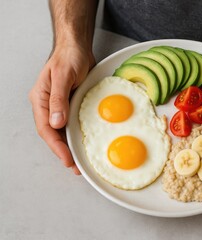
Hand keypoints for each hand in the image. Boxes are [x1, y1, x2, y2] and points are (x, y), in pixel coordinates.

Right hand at [29, 44, 94, 174]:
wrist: (78, 47)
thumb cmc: (68, 57)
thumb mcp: (63, 76)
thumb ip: (58, 99)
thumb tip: (56, 123)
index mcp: (40, 99)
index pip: (45, 128)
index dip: (56, 146)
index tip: (67, 159)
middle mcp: (48, 105)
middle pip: (53, 134)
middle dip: (63, 151)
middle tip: (76, 167)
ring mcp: (59, 106)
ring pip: (62, 131)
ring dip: (70, 146)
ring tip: (80, 161)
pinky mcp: (70, 104)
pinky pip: (72, 123)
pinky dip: (77, 135)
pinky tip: (84, 143)